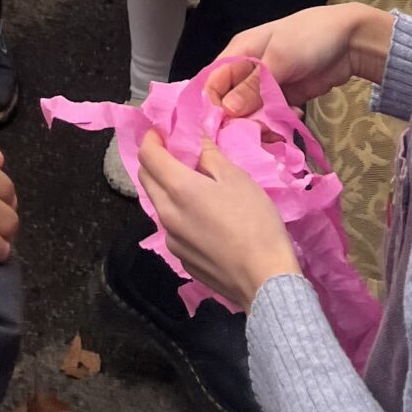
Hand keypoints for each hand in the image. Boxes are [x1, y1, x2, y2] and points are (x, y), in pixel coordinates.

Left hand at [139, 134, 297, 311]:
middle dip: (156, 161)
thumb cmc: (254, 222)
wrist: (265, 279)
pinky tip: (205, 219)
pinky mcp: (182, 260)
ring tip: (196, 186)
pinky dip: (179, 214)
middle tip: (179, 153)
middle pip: (147, 179)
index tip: (165, 131)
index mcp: (177, 189)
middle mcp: (166, 214)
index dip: (152, 138)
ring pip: (158, 205)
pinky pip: (172, 228)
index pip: (147, 155)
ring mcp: (172, 241)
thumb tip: (193, 137)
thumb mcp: (236, 177)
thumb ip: (209, 154)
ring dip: (167, 189)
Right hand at [201, 3, 394, 119]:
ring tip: (279, 130)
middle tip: (261, 131)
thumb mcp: (279, 58)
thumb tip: (226, 111)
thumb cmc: (310, 37)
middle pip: (230, 102)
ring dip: (262, 125)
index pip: (213, 81)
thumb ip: (253, 85)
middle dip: (241, 121)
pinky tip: (295, 118)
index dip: (212, 105)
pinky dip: (279, 123)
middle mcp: (248, 70)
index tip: (223, 128)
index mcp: (240, 51)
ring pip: (251, 113)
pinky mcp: (284, 98)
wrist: (350, 41)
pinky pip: (272, 117)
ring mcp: (266, 86)